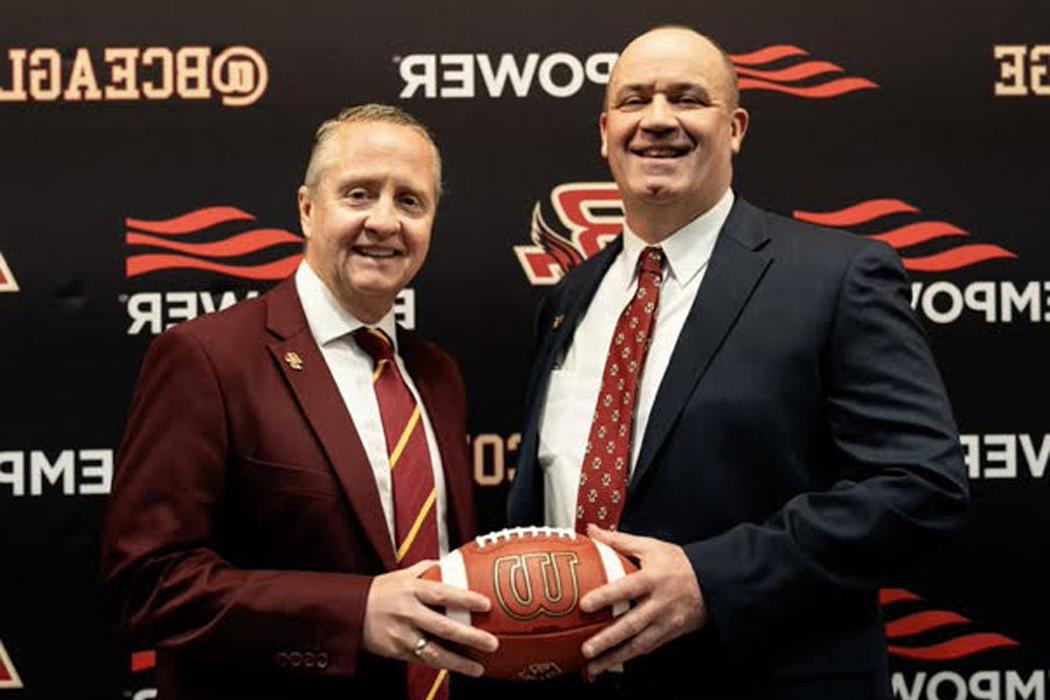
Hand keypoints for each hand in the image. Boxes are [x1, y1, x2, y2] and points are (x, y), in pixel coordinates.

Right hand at [362, 560, 498, 676]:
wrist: (349, 611)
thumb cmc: (380, 591)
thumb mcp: (402, 574)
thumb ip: (428, 568)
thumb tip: (453, 562)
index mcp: (411, 589)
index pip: (442, 593)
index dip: (465, 599)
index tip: (486, 604)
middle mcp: (408, 612)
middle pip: (443, 627)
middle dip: (470, 637)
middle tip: (492, 643)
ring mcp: (402, 634)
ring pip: (434, 652)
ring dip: (459, 662)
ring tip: (478, 668)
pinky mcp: (396, 652)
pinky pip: (423, 661)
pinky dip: (442, 665)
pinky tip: (458, 668)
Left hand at [580, 525, 707, 676]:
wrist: (712, 582)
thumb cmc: (678, 564)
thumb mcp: (651, 546)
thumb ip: (619, 541)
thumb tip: (592, 531)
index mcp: (653, 578)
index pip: (627, 588)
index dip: (606, 596)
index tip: (585, 605)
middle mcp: (659, 603)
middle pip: (631, 624)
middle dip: (607, 639)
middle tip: (586, 649)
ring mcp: (665, 622)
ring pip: (638, 644)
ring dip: (614, 656)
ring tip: (593, 667)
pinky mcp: (669, 634)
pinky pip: (646, 648)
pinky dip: (628, 657)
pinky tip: (612, 663)